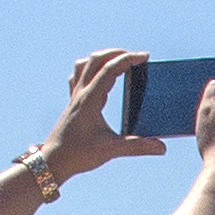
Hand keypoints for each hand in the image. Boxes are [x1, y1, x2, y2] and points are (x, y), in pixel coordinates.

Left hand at [35, 52, 166, 183]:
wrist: (53, 161)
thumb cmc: (78, 154)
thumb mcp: (111, 150)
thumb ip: (137, 147)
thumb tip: (161, 147)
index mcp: (90, 100)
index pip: (109, 69)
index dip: (128, 59)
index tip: (144, 57)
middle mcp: (81, 94)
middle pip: (95, 59)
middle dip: (117, 53)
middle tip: (136, 57)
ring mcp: (75, 97)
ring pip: (84, 64)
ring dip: (102, 57)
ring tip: (118, 61)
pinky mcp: (72, 102)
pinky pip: (78, 76)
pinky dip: (90, 69)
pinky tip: (99, 76)